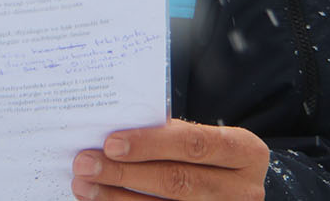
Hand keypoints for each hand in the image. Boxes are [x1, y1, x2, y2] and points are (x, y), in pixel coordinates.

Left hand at [71, 120, 268, 199]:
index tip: (111, 143)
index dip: (151, 144)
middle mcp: (242, 190)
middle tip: (85, 163)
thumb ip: (171, 135)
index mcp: (245, 152)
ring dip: (117, 197)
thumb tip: (114, 135)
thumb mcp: (205, 140)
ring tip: (84, 186)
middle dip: (125, 172)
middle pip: (177, 181)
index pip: (194, 144)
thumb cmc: (211, 156)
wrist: (235, 188)